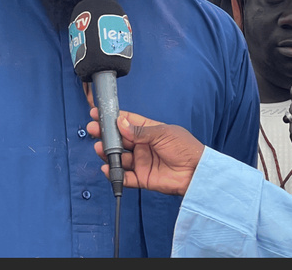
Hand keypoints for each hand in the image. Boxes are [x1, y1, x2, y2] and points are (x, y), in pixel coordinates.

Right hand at [86, 108, 203, 195]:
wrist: (197, 172)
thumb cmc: (185, 148)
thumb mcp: (162, 133)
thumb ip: (139, 131)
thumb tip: (121, 123)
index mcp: (148, 131)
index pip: (127, 122)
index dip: (112, 118)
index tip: (97, 114)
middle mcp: (143, 146)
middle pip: (119, 140)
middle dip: (106, 135)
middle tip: (94, 131)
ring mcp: (141, 162)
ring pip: (119, 158)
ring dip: (108, 154)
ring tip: (101, 150)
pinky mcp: (142, 177)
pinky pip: (125, 176)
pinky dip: (115, 174)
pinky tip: (108, 168)